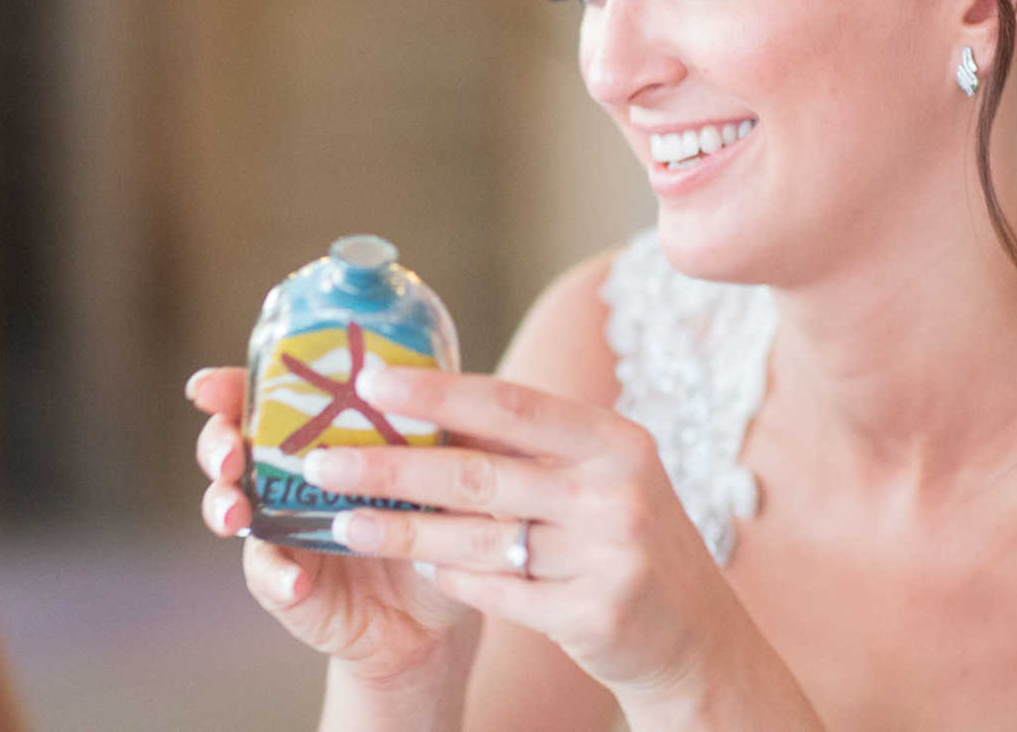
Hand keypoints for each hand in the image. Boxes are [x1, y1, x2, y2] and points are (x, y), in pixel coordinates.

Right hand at [186, 367, 478, 684]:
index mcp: (313, 431)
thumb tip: (422, 381)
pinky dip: (277, 576)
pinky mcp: (286, 582)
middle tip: (230, 456)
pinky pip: (269, 576)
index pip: (259, 398)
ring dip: (222, 505)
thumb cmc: (434, 516)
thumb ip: (421, 423)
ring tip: (236, 514)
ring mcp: (278, 528)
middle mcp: (284, 474)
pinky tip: (297, 581)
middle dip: (216, 445)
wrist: (438, 602)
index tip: (205, 388)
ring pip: (227, 506)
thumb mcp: (436, 464)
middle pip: (227, 445)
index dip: (226, 388)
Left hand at [294, 366, 744, 704]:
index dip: (436, 392)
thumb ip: (531, 444)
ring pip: (477, 540)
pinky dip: (451, 578)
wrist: (694, 633)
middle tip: (321, 463)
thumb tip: (424, 401)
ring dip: (401, 532)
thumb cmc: (626, 534)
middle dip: (390, 468)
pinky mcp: (594, 616)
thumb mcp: (600, 472)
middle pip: (479, 474)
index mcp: (613, 439)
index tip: (369, 383)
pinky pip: (498, 593)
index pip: (510, 405)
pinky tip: (416, 566)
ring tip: (342, 523)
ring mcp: (609, 556)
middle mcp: (615, 491)